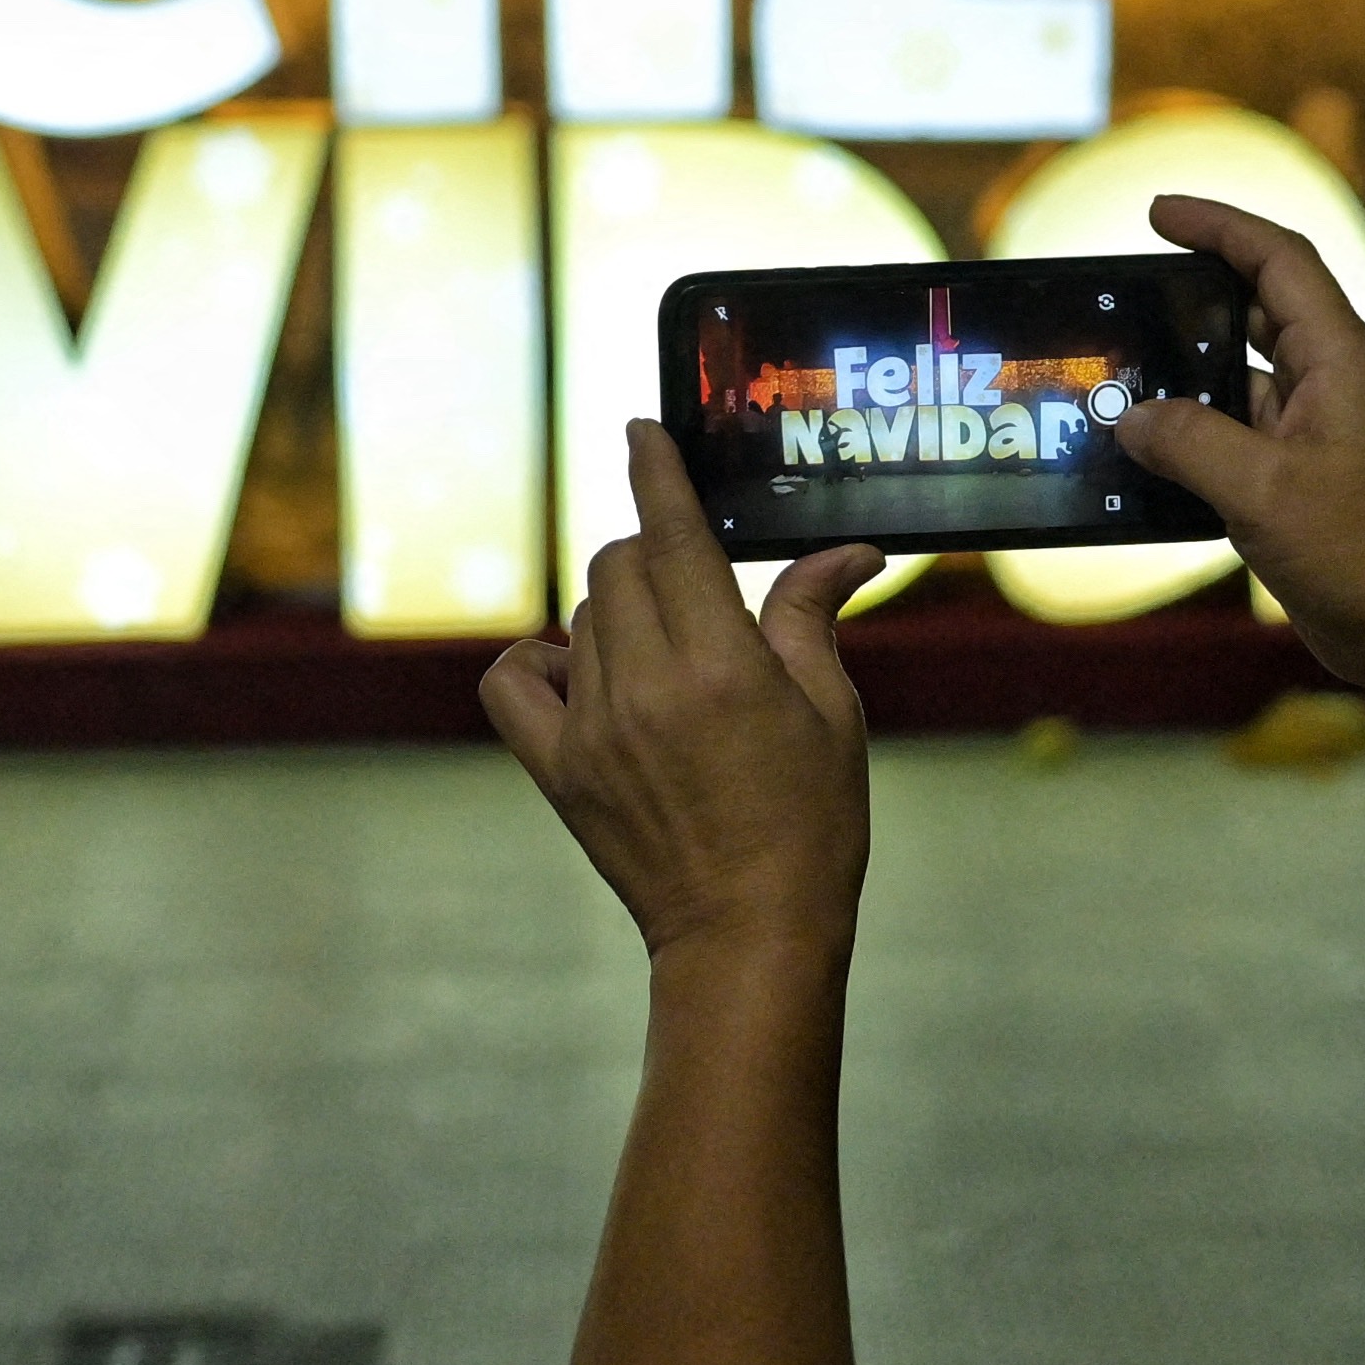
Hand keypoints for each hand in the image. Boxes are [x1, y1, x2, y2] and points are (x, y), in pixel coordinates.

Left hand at [484, 420, 884, 963]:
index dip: (655, 470)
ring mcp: (594, 730)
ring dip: (618, 611)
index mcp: (723, 666)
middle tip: (693, 582)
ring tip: (666, 656)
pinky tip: (581, 676)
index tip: (641, 430)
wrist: (750, 934)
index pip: (673, 534)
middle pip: (618, 566)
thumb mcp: (831, 713)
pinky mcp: (559, 771)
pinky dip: (538, 663)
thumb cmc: (811, 827)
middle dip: (652, 552)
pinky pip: (514, 684)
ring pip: (581, 619)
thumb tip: (850, 553)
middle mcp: (647, 688)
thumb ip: (814, 617)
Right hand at [1117, 193, 1364, 713]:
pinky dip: (1196, 439)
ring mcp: (1321, 431)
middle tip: (1124, 299)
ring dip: (1185, 382)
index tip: (1159, 212)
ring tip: (1117, 383)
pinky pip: (1241, 436)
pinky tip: (1146, 458)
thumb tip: (1132, 417)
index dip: (1218, 225)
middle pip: (1256, 312)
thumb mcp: (1263, 491)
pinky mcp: (1306, 478)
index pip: (1277, 260)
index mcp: (1340, 359)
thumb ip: (1189, 443)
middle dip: (1191, 302)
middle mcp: (1333, 383)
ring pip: (1242, 380)